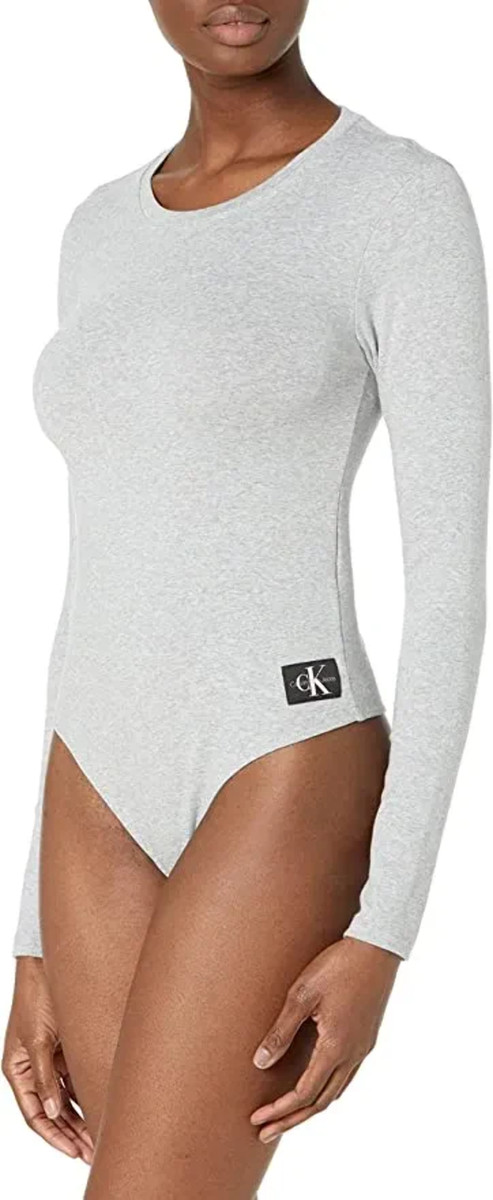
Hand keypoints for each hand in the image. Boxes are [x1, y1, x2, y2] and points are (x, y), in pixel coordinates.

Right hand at [2, 956, 93, 1163]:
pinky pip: (75, 1078)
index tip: (73, 1151)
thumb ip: (46, 1075)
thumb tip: (53, 1111)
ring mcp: (49, 1059)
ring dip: (80, 1116)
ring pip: (65, 1097)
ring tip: (99, 1135)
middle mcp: (33, 1068)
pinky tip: (102, 1104)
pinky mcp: (64, 1048)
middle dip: (71, 1133)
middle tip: (92, 1151)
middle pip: (52, 1111)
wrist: (50, 964)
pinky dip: (86, 1092)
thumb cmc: (36, 997)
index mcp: (17, 1070)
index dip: (53, 1135)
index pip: (35, 1114)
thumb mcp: (39, 1038)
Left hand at [251, 936, 399, 1141]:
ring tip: (288, 1115)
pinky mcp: (367, 1038)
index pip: (304, 1093)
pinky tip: (316, 1085)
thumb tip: (260, 1063)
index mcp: (336, 1048)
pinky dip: (327, 1090)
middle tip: (266, 1131)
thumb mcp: (301, 995)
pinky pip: (346, 1077)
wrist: (377, 948)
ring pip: (336, 1092)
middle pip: (321, 1102)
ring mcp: (363, 1048)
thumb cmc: (337, 966)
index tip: (257, 1119)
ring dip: (310, 1107)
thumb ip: (281, 1031)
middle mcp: (353, 1055)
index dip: (279, 1109)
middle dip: (292, 1119)